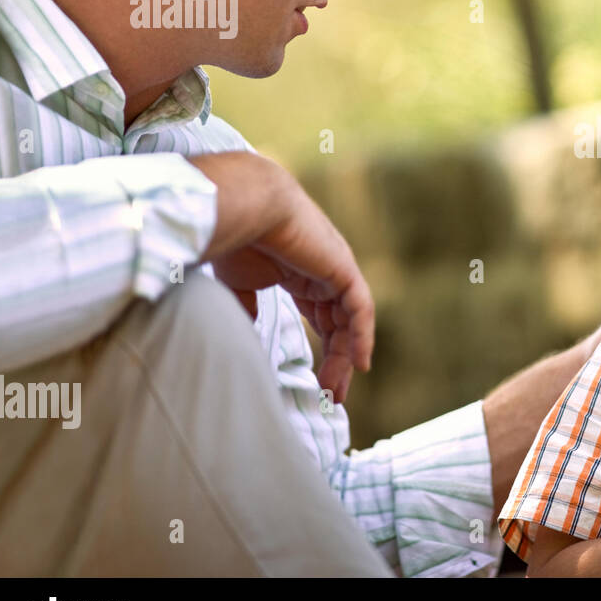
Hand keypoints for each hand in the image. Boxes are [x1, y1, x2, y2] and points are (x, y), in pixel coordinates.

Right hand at [189, 152, 373, 404]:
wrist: (247, 205)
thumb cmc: (237, 236)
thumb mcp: (239, 281)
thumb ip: (247, 307)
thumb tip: (244, 334)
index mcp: (301, 273)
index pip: (321, 318)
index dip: (321, 349)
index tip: (316, 382)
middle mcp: (324, 272)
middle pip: (338, 325)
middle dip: (336, 362)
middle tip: (331, 396)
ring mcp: (337, 269)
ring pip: (350, 323)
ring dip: (346, 358)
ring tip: (337, 391)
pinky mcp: (343, 269)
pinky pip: (360, 309)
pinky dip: (362, 336)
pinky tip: (361, 363)